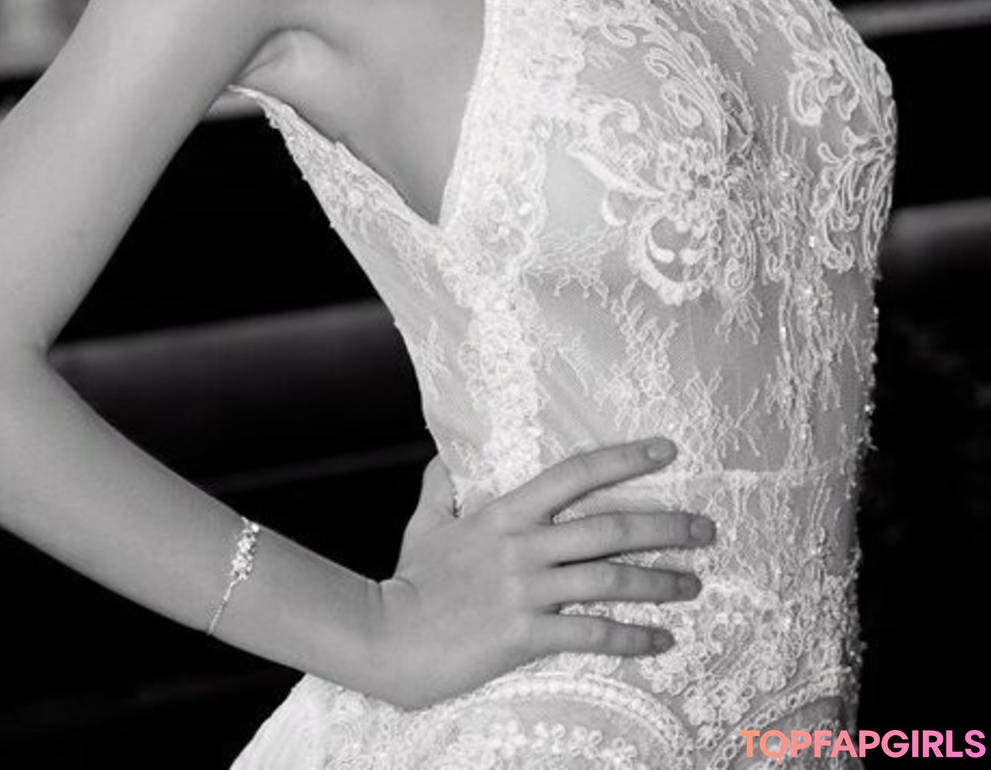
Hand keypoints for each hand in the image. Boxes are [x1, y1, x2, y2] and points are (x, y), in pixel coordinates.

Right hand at [364, 439, 712, 708]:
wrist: (385, 636)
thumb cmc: (407, 579)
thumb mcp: (427, 521)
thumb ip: (443, 486)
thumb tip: (445, 456)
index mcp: (506, 512)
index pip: (576, 474)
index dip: (625, 459)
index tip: (666, 451)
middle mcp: (523, 545)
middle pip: (610, 528)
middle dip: (665, 526)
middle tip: (705, 529)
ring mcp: (526, 590)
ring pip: (610, 580)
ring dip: (660, 582)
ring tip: (694, 584)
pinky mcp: (525, 634)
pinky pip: (591, 634)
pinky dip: (632, 637)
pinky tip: (660, 639)